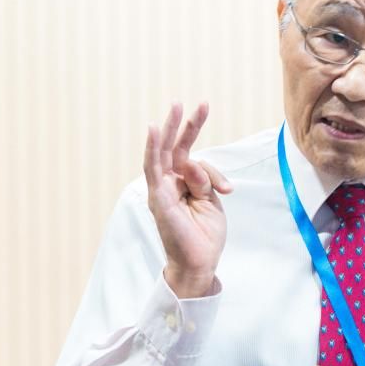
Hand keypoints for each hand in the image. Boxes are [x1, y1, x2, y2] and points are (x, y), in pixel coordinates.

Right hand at [143, 101, 231, 297]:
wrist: (199, 261)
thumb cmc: (204, 235)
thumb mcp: (211, 202)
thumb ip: (204, 180)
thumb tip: (193, 162)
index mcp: (183, 184)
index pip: (191, 154)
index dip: (198, 136)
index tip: (204, 109)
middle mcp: (169, 184)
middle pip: (175, 148)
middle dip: (184, 124)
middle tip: (195, 103)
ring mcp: (161, 190)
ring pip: (162, 153)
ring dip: (169, 129)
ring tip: (177, 106)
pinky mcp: (158, 198)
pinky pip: (153, 168)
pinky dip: (152, 148)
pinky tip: (154, 130)